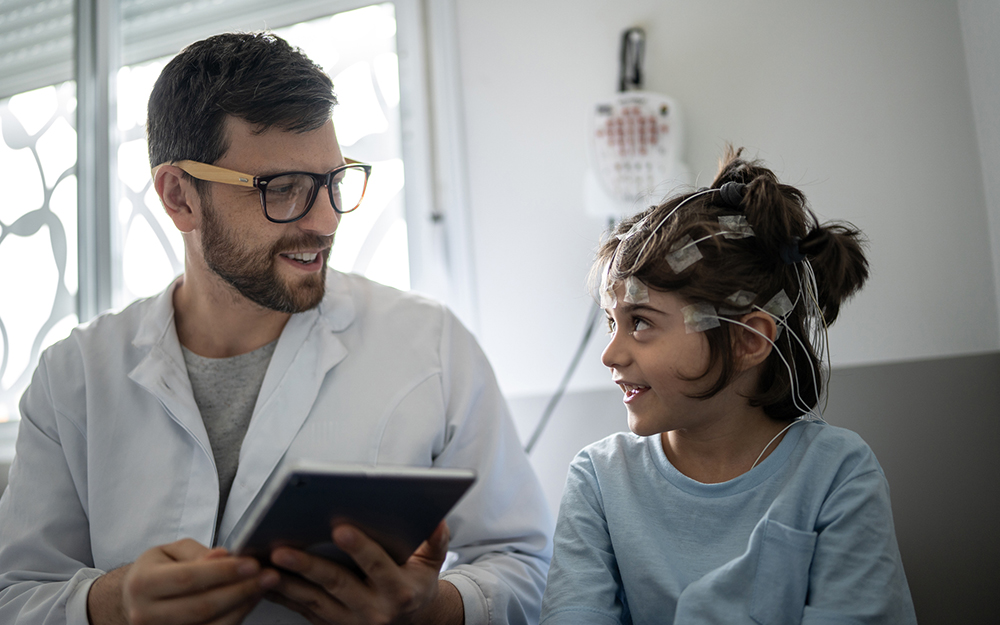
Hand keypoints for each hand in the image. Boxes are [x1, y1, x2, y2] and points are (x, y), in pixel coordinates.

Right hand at [87, 538, 279, 624]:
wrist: (134, 601)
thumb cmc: (157, 570)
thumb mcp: (170, 551)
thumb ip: (198, 553)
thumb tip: (224, 556)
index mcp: (142, 584)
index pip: (188, 578)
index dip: (223, 572)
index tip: (253, 563)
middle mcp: (146, 614)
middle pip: (202, 606)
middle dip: (241, 590)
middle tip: (269, 576)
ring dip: (243, 606)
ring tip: (264, 588)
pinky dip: (235, 618)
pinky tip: (250, 601)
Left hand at [266, 521, 462, 624]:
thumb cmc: (416, 586)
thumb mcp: (431, 566)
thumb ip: (435, 542)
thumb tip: (438, 520)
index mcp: (398, 590)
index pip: (377, 566)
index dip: (360, 548)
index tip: (339, 529)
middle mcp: (373, 610)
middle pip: (336, 584)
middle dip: (308, 566)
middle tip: (283, 550)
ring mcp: (349, 621)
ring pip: (312, 599)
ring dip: (286, 582)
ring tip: (264, 564)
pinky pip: (301, 609)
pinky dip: (281, 593)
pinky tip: (262, 577)